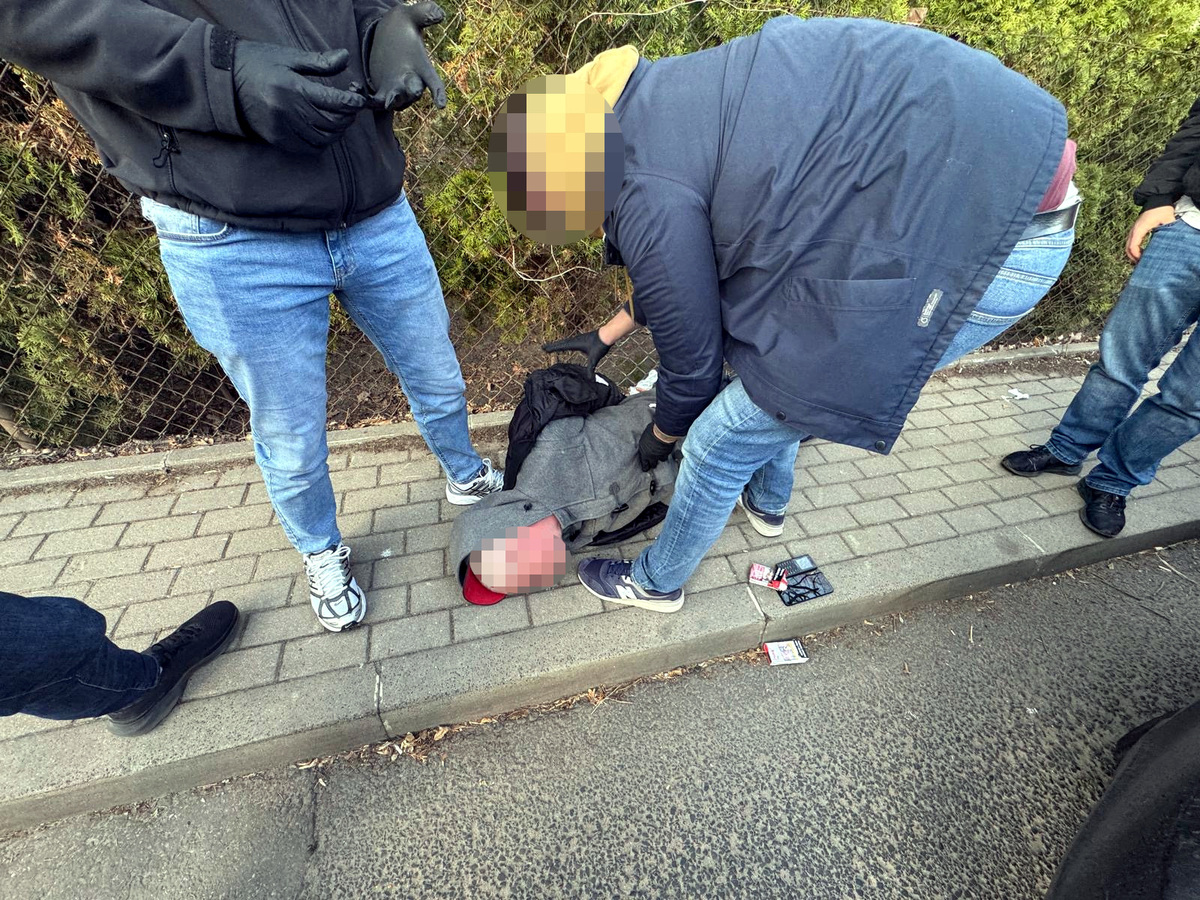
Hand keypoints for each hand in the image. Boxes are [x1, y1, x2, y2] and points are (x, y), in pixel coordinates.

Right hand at [232, 41, 365, 153]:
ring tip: (337, 118)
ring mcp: (282, 128)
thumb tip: (346, 58)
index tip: (359, 100)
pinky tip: (322, 130)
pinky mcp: (277, 139)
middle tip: (349, 107)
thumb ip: (319, 62)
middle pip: (331, 123)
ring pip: (323, 139)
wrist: (226, 79)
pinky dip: (322, 142)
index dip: (351, 103)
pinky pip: (309, 148)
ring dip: (336, 131)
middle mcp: (287, 111)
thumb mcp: (289, 57)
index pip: (332, 101)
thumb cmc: (260, 63)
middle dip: (347, 116)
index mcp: (292, 88)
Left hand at [366, 1, 447, 110]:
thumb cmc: (403, 27)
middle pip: (414, 93)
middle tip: (412, 92)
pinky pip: (375, 101)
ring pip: (396, 102)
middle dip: (412, 93)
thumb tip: (440, 13)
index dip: (438, 93)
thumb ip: (424, 13)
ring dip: (390, 102)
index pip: (433, 82)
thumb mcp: (411, 17)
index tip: (441, 104)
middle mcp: (411, 82)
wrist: (386, 35)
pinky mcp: (381, 91)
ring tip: (384, 100)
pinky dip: (367, 99)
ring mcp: (396, 90)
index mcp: (422, 68)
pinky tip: (355, 88)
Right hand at [542, 329, 611, 373]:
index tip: (544, 349)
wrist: (607, 335)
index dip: (552, 348)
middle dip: (552, 346)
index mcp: (575, 344)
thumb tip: (590, 379)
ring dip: (558, 345)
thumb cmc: (600, 345)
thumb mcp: (594, 358)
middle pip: (561, 344)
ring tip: (553, 347)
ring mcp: (579, 338)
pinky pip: (571, 341)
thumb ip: (590, 368)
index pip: (561, 347)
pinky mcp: (583, 338)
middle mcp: (575, 340)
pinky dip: (566, 344)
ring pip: (565, 342)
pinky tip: (568, 345)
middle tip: (544, 348)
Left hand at [637, 423, 675, 471]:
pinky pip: (667, 455)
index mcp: (644, 452)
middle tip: (654, 463)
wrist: (662, 433)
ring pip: (661, 460)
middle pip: (653, 465)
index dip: (645, 467)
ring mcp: (660, 456)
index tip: (645, 469)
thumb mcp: (644, 436)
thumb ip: (645, 442)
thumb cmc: (651, 432)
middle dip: (653, 464)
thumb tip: (646, 440)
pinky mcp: (667, 453)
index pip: (644, 463)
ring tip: (661, 455)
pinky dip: (666, 453)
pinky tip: (666, 449)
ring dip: (661, 458)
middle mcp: (652, 456)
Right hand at [1126, 206, 1176, 261]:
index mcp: (1140, 228)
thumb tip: (1169, 243)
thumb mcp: (1168, 219)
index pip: (1133, 246)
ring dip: (1132, 254)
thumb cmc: (1162, 209)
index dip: (1136, 256)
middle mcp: (1134, 230)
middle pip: (1127, 248)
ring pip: (1128, 246)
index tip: (1142, 261)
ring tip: (1140, 261)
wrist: (1157, 199)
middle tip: (1141, 265)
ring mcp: (1133, 230)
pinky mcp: (1136, 230)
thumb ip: (1168, 230)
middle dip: (1132, 258)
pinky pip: (1131, 242)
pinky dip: (1134, 249)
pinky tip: (1141, 253)